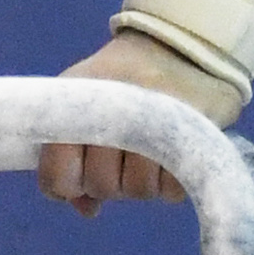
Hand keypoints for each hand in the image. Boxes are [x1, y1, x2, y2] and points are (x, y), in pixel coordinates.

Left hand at [45, 31, 237, 214]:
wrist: (183, 45)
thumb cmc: (123, 78)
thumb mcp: (88, 102)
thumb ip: (72, 156)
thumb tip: (86, 209)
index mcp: (77, 103)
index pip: (59, 176)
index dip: (70, 185)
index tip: (82, 170)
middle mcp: (113, 112)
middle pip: (102, 186)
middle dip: (110, 179)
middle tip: (123, 153)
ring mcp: (154, 123)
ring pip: (139, 190)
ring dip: (144, 179)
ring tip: (150, 151)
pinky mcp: (194, 132)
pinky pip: (174, 189)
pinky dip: (172, 180)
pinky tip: (173, 154)